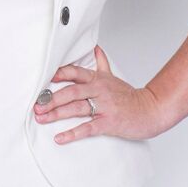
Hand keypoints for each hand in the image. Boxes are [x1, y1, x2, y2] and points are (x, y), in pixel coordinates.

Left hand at [33, 45, 166, 142]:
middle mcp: (100, 90)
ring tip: (41, 118)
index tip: (43, 79)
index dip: (59, 74)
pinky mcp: (108, 123)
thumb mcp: (114, 77)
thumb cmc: (130, 96)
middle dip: (51, 98)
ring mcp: (104, 106)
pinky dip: (72, 134)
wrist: (151, 110)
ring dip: (57, 114)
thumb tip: (95, 48)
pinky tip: (60, 138)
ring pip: (76, 108)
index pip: (75, 73)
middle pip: (71, 91)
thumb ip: (102, 64)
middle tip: (36, 105)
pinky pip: (87, 128)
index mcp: (99, 79)